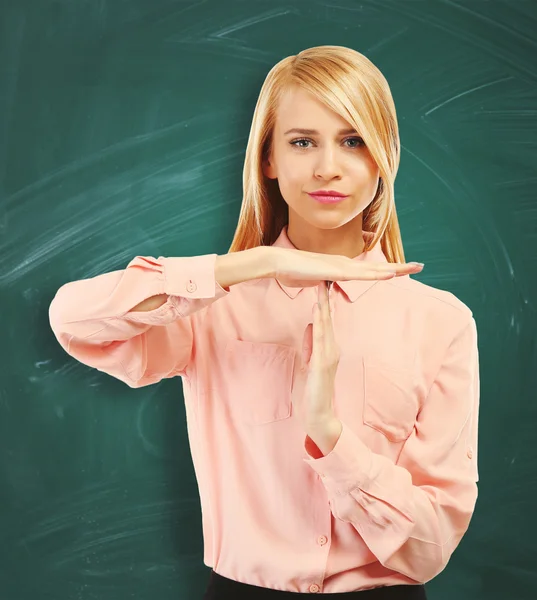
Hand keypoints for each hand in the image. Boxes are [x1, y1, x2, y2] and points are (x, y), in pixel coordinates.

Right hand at [271, 246, 422, 287]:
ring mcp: (343, 266)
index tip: (402, 270)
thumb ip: (323, 282)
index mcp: (342, 266)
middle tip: (420, 265)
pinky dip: (377, 274)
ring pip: (374, 269)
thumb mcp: (314, 280)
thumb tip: (326, 284)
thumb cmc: (293, 271)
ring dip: (395, 268)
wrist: (279, 263)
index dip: (387, 269)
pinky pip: (361, 274)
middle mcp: (346, 263)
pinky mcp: (337, 271)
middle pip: (378, 266)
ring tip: (414, 267)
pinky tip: (390, 274)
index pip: (370, 269)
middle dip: (400, 266)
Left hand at [292, 281, 339, 427]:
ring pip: (326, 327)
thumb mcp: (309, 362)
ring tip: (321, 289)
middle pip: (328, 320)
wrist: (319, 413)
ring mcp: (328, 356)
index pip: (326, 321)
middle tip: (325, 277)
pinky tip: (317, 313)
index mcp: (329, 348)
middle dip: (325, 299)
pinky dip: (319, 325)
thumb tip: (310, 326)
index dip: (324, 303)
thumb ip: (310, 345)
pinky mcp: (321, 365)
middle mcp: (332, 349)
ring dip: (323, 307)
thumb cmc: (314, 389)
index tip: (322, 284)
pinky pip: (320, 341)